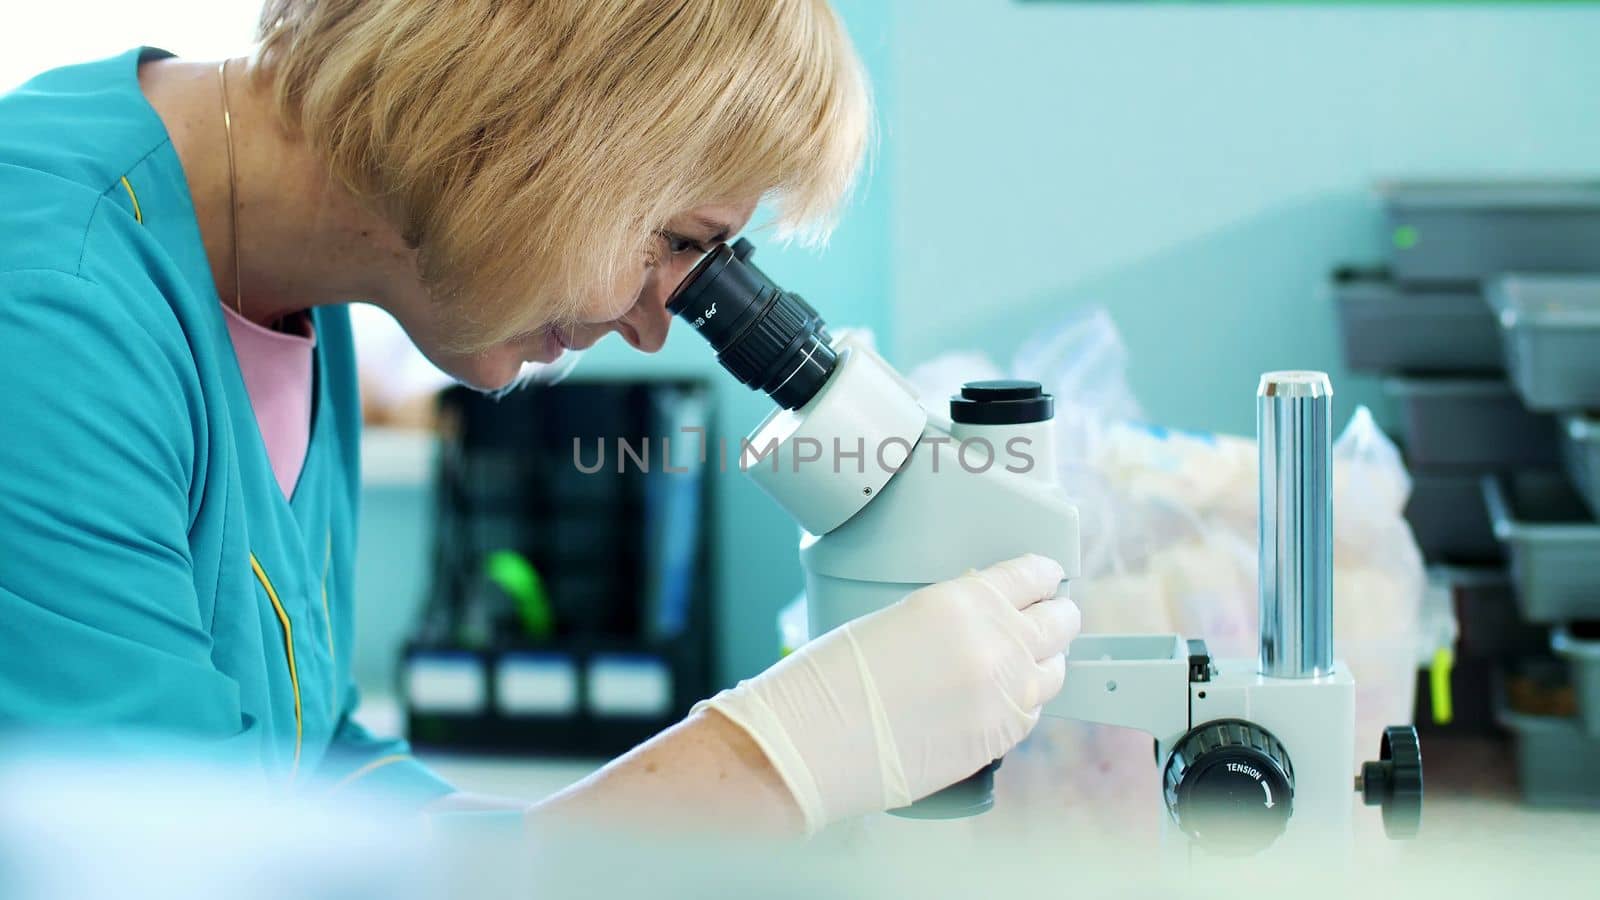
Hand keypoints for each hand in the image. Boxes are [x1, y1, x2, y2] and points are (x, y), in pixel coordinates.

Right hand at [696, 554, 1078, 831]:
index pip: (1033, 575)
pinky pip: (1032, 713)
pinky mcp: (998, 739)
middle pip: (1061, 620)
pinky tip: (1000, 700)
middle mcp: (995, 643)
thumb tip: (978, 620)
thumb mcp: (897, 616)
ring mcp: (1003, 694)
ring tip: (1025, 661)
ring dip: (1044, 661)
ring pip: (1056, 670)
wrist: (812, 741)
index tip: (1045, 579)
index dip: (1043, 576)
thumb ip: (952, 614)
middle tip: (1045, 618)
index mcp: (963, 599)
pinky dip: (1023, 703)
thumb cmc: (833, 674)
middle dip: (1055, 616)